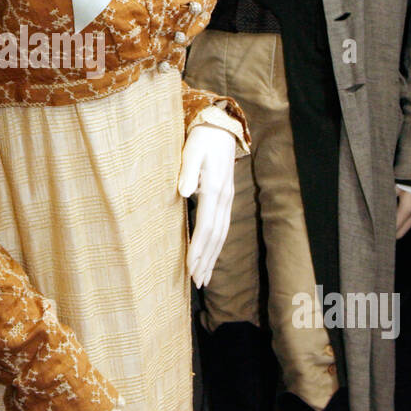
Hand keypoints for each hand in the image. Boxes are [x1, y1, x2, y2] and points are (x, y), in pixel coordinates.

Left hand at [178, 123, 235, 286]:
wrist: (219, 127)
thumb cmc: (201, 138)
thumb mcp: (191, 149)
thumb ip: (188, 170)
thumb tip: (183, 191)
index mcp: (214, 189)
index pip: (206, 226)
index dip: (198, 248)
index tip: (190, 266)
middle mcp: (224, 198)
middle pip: (216, 237)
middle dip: (206, 261)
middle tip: (197, 282)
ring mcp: (227, 199)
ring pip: (221, 235)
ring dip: (213, 258)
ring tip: (204, 279)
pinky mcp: (225, 199)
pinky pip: (222, 228)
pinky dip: (216, 246)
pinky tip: (210, 257)